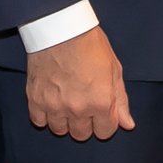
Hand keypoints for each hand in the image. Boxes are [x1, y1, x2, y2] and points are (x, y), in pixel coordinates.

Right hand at [27, 26, 134, 141]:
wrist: (61, 28)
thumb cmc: (90, 45)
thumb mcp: (114, 70)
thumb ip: (120, 101)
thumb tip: (127, 124)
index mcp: (100, 103)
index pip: (105, 132)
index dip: (105, 122)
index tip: (101, 111)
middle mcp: (77, 109)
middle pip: (82, 134)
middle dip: (86, 123)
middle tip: (83, 104)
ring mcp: (54, 106)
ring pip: (60, 130)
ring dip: (65, 120)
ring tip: (66, 102)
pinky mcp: (35, 99)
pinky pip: (38, 121)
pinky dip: (44, 115)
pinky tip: (50, 102)